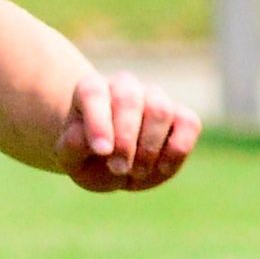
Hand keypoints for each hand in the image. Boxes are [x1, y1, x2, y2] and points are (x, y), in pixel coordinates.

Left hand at [58, 74, 197, 194]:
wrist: (111, 162)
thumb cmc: (88, 157)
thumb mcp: (71, 159)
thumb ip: (72, 147)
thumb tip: (92, 140)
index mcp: (91, 90)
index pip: (93, 93)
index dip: (98, 121)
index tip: (102, 151)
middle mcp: (124, 86)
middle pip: (129, 99)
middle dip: (126, 140)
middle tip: (118, 169)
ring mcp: (155, 98)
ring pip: (160, 110)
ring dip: (149, 147)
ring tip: (137, 172)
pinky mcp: (181, 115)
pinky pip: (188, 123)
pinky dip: (177, 149)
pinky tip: (161, 167)